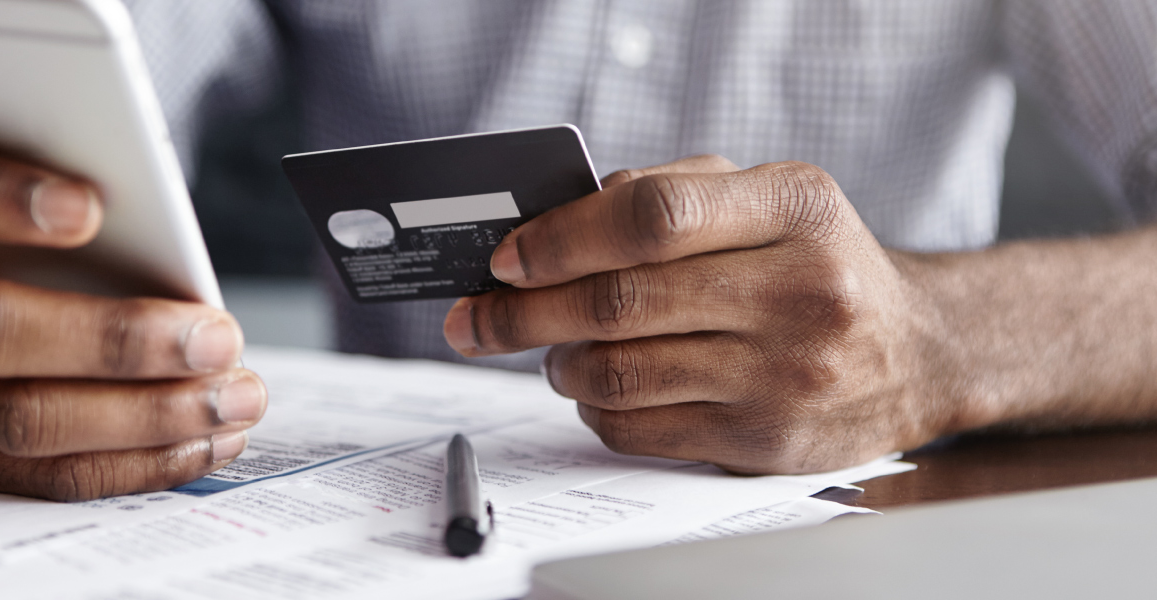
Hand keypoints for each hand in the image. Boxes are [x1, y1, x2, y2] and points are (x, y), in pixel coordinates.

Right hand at [0, 140, 265, 499]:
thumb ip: (50, 191)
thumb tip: (162, 237)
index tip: (89, 206)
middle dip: (115, 340)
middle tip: (215, 337)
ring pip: (27, 421)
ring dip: (150, 415)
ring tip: (234, 396)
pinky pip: (51, 476)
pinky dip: (143, 462)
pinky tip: (209, 439)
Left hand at [443, 155, 953, 473]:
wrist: (918, 353)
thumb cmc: (819, 262)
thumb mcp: (770, 196)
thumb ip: (673, 192)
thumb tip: (558, 220)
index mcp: (795, 207)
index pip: (651, 217)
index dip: (560, 238)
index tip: (506, 258)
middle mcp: (800, 290)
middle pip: (620, 302)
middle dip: (524, 312)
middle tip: (479, 319)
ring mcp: (786, 374)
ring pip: (621, 374)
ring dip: (559, 363)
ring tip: (552, 349)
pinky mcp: (768, 441)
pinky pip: (641, 431)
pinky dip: (595, 409)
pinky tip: (597, 388)